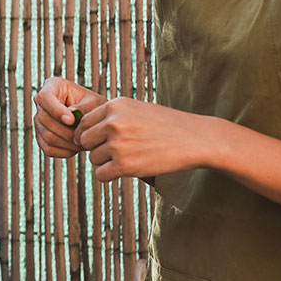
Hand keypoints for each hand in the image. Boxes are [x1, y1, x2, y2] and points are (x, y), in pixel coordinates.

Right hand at [33, 77, 106, 157]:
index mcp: (53, 86)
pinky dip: (64, 151)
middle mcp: (42, 103)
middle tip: (83, 135)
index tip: (71, 121)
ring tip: (83, 142)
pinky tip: (75, 147)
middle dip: (66, 131)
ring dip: (67, 143)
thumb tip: (69, 117)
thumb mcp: (94, 103)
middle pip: (43, 118)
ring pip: (46, 135)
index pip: (45, 97)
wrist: (95, 119)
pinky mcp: (41, 137)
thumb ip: (83, 108)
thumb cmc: (95, 106)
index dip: (55, 110)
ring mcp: (39, 120)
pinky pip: (48, 148)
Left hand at [76, 97, 210, 181]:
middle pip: (85, 141)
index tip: (100, 141)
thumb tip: (82, 130)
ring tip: (129, 158)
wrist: (198, 139)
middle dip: (96, 148)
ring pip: (93, 159)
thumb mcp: (137, 109)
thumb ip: (112, 116)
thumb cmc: (167, 125)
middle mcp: (113, 122)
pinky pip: (101, 174)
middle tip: (116, 152)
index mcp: (115, 105)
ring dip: (106, 162)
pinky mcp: (125, 165)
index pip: (83, 123)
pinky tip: (126, 170)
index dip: (89, 135)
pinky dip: (110, 175)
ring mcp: (118, 144)